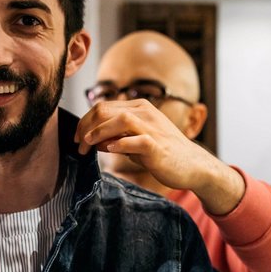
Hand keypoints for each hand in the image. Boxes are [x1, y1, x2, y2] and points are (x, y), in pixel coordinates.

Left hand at [75, 100, 244, 214]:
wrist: (192, 165)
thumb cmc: (163, 153)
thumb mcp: (136, 141)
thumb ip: (116, 138)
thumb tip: (92, 141)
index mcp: (139, 108)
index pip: (103, 107)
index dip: (85, 122)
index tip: (77, 139)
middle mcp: (145, 113)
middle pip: (105, 110)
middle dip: (85, 127)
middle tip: (78, 146)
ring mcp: (152, 128)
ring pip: (119, 120)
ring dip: (98, 133)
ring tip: (87, 146)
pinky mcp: (157, 145)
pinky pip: (135, 140)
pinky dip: (118, 144)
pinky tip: (108, 150)